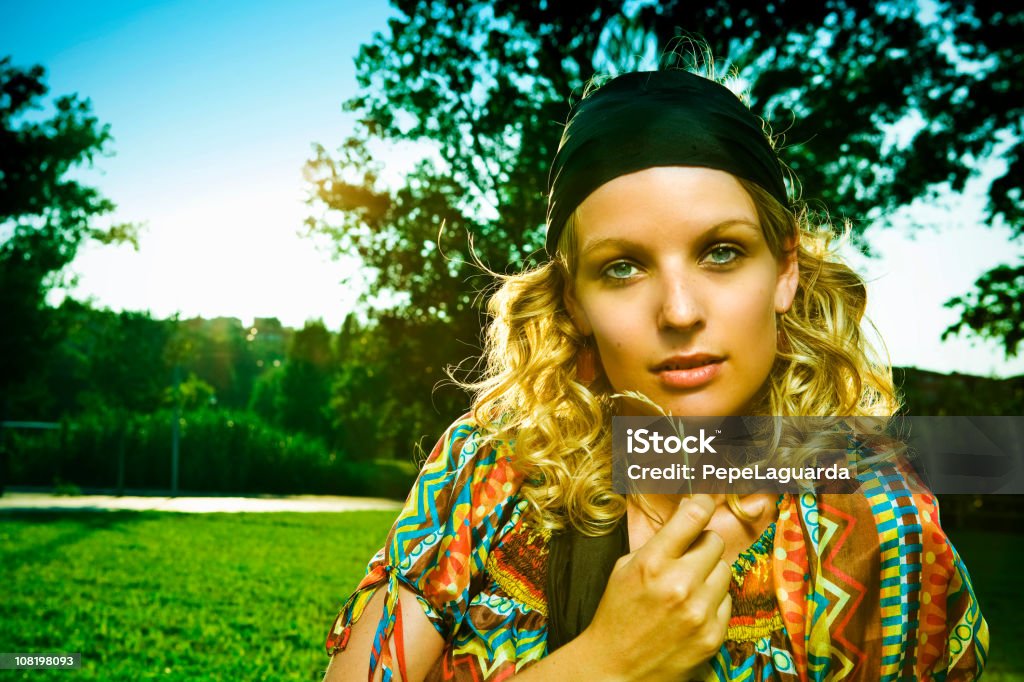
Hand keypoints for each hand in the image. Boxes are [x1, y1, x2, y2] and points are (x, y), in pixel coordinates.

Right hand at [579, 494, 730, 681]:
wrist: (615, 667)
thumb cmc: (617, 612)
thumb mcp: (626, 568)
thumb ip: (659, 543)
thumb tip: (689, 517)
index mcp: (653, 562)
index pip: (693, 517)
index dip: (703, 503)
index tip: (706, 501)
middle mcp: (680, 584)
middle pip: (714, 542)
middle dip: (702, 545)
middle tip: (688, 557)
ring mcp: (700, 611)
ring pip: (726, 570)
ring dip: (710, 573)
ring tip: (689, 587)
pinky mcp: (713, 635)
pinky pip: (727, 600)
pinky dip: (713, 601)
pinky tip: (692, 610)